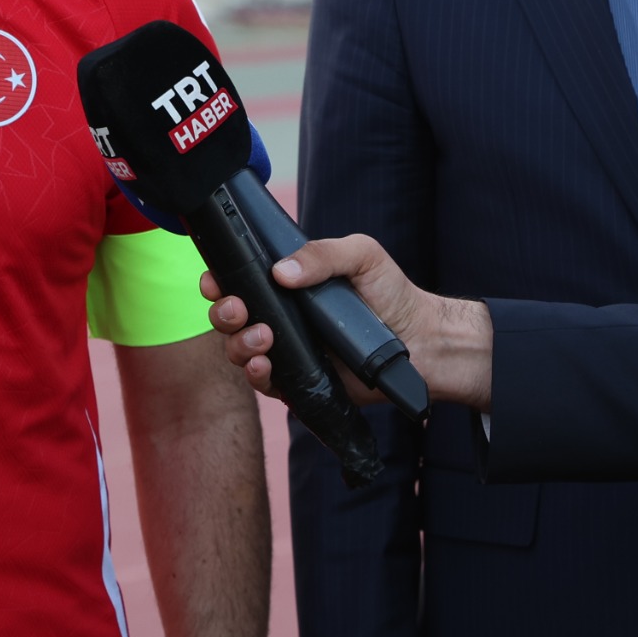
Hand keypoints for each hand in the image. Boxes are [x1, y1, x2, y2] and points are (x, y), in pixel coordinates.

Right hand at [199, 232, 496, 411]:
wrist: (422, 341)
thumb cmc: (392, 293)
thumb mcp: (361, 256)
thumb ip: (322, 254)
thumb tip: (279, 271)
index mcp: (287, 284)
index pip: (240, 279)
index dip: (219, 280)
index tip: (215, 280)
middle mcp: (280, 316)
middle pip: (229, 316)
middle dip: (224, 313)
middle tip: (239, 309)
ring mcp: (287, 350)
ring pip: (238, 350)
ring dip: (238, 343)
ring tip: (262, 337)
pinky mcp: (298, 381)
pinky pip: (263, 382)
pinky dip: (256, 374)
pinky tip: (265, 364)